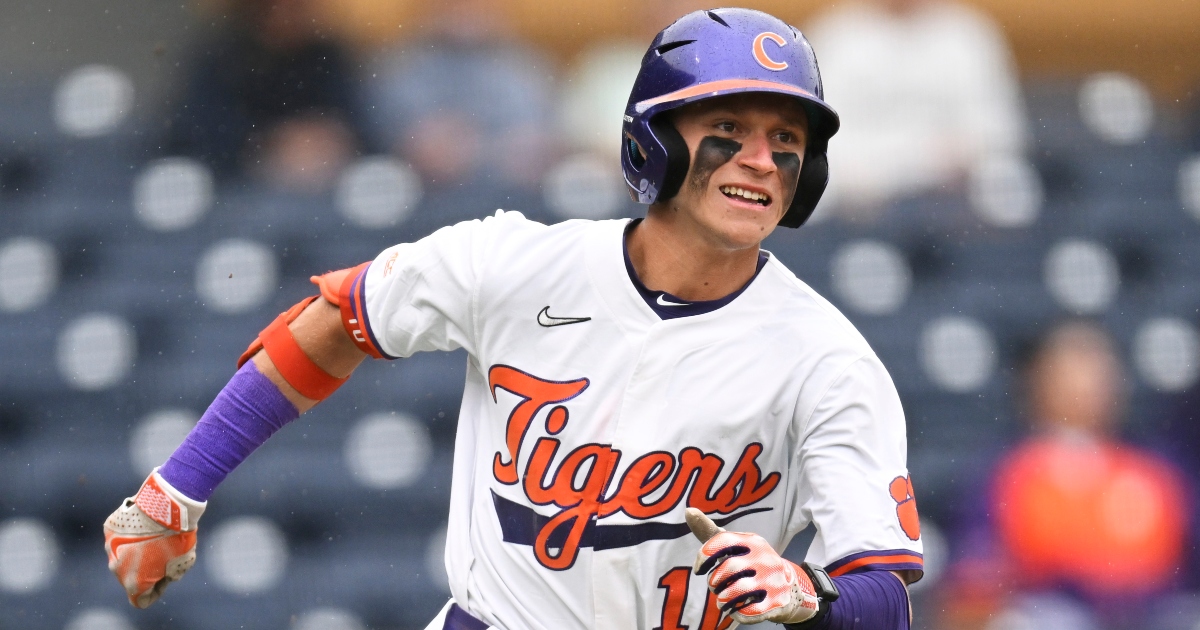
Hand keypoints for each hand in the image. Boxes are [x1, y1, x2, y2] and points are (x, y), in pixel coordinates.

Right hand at [103, 469, 205, 607]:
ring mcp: (110, 548)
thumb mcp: (184, 562)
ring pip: (124, 557)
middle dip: (146, 571)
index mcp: (134, 583)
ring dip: (137, 552)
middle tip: (164, 555)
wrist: (167, 505)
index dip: (157, 591)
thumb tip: (165, 574)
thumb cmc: (177, 536)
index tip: (167, 576)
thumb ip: (171, 574)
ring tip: (156, 537)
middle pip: (131, 578)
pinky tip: (147, 524)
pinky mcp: (109, 529)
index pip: (141, 600)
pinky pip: (120, 537)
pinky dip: (131, 535)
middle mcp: (117, 568)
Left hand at [686, 508, 819, 625]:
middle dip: (714, 581)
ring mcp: (772, 580)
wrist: (788, 585)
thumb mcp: (734, 546)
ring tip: (722, 599)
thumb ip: (710, 532)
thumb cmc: (750, 562)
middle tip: (715, 586)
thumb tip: (688, 511)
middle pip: (728, 568)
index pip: (723, 541)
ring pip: (736, 591)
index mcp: (752, 541)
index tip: (698, 569)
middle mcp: (764, 558)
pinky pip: (749, 611)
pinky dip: (737, 612)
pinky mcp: (776, 602)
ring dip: (722, 598)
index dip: (704, 555)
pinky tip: (736, 609)